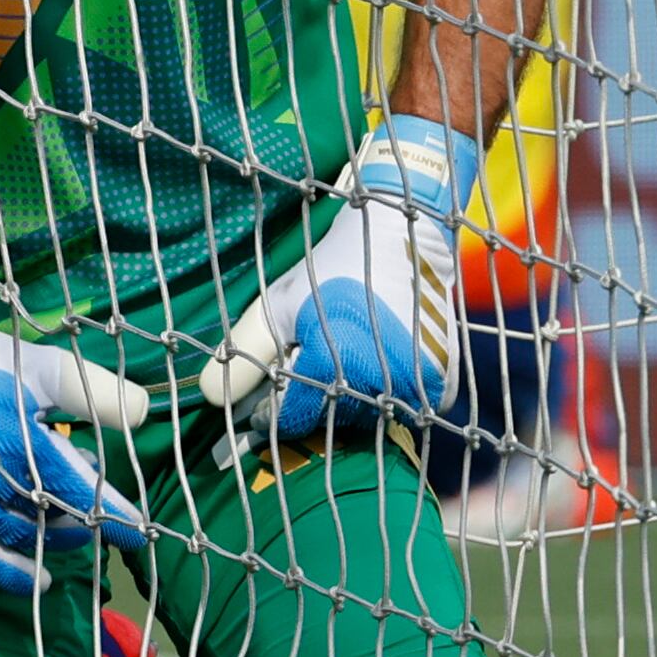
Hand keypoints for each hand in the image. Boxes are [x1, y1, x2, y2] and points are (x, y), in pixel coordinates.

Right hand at [0, 238, 150, 593]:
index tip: (139, 530)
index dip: (110, 511)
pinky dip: (5, 569)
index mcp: (16, 440)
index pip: (74, 487)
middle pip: (48, 518)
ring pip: (18, 536)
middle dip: (82, 523)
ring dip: (51, 539)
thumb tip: (145, 410)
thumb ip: (95, 393)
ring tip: (77, 534)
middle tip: (105, 519)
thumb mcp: (50, 370)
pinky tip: (36, 580)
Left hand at [195, 117, 479, 444]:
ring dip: (350, 400)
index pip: (293, 419)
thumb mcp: (279, 304)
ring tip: (341, 363)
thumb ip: (243, 353)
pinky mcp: (444, 384)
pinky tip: (376, 363)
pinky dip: (386, 395)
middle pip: (332, 421)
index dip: (271, 416)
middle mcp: (381, 382)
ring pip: (368, 416)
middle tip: (307, 372)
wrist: (402, 234)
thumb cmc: (332, 267)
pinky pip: (405, 408)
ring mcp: (418, 386)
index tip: (260, 408)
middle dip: (313, 404)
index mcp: (338, 364)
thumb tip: (212, 398)